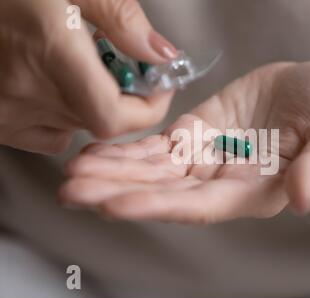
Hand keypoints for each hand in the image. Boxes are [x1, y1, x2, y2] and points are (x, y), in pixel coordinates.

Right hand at [0, 0, 176, 153]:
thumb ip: (120, 17)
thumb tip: (160, 53)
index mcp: (50, 51)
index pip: (114, 118)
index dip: (147, 110)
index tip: (158, 88)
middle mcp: (25, 89)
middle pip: (100, 119)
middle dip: (123, 95)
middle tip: (119, 63)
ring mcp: (4, 109)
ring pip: (76, 125)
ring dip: (91, 101)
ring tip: (76, 65)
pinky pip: (46, 134)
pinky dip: (62, 116)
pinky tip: (52, 85)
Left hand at [60, 61, 309, 222]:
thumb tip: (305, 200)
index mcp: (256, 191)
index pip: (200, 206)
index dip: (159, 205)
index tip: (115, 204)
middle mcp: (224, 181)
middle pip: (165, 192)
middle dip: (118, 191)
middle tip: (73, 190)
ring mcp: (208, 157)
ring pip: (154, 170)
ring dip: (113, 170)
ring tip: (73, 171)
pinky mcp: (198, 132)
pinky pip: (158, 144)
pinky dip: (128, 148)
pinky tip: (97, 150)